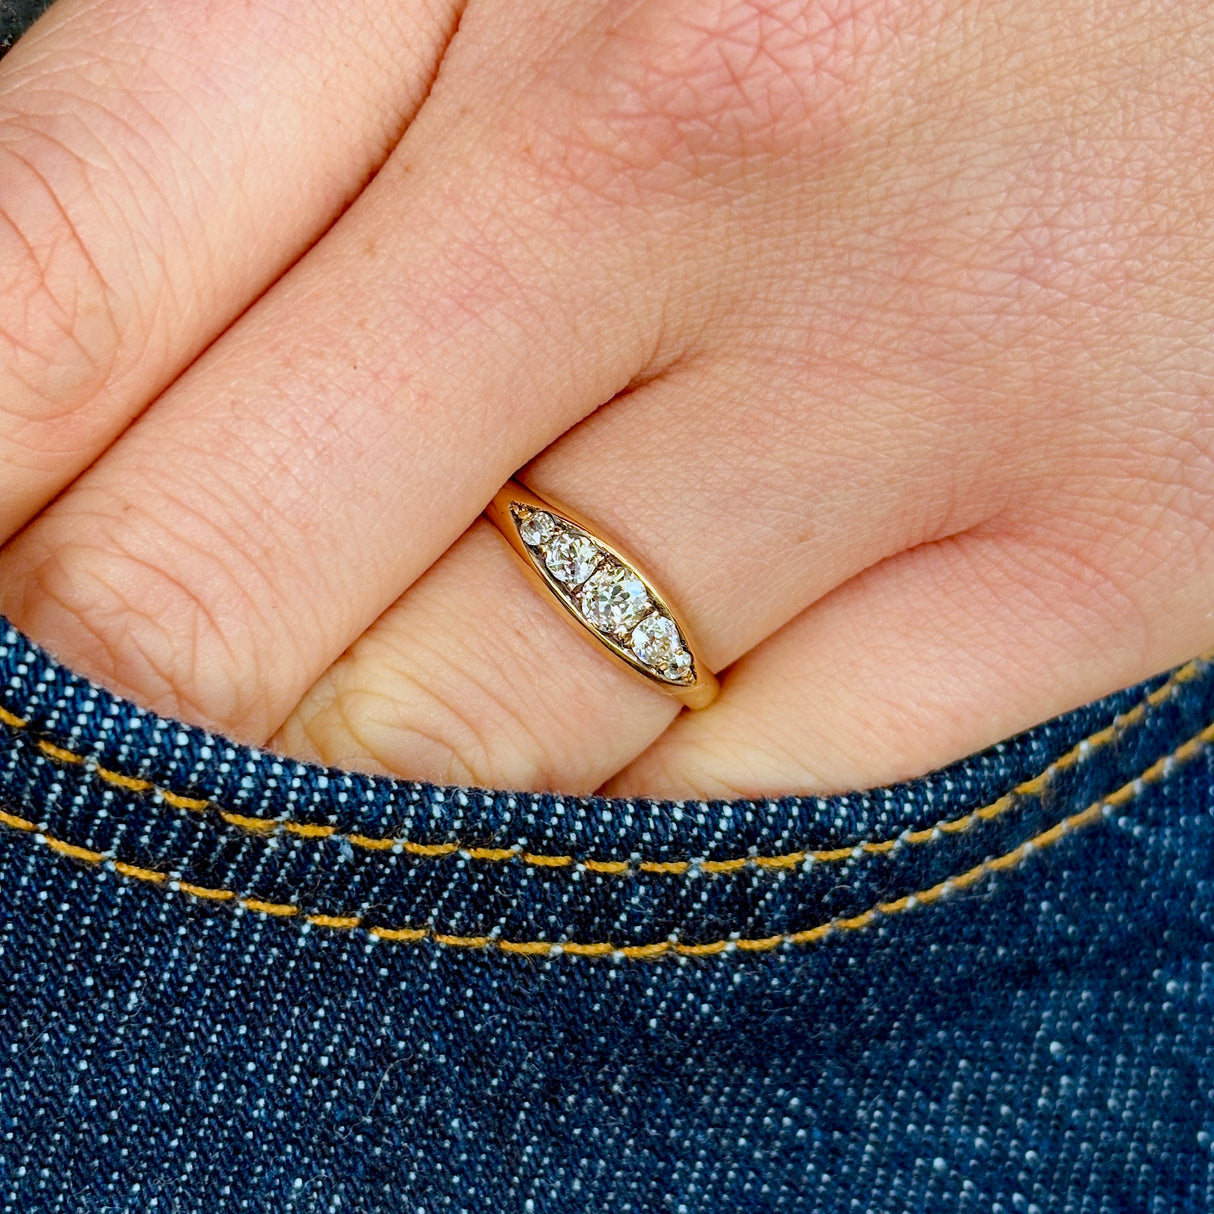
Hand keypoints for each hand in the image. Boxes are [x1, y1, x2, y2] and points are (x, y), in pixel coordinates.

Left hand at [0, 0, 1209, 797]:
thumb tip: (49, 424)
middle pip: (208, 586)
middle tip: (122, 677)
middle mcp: (701, 146)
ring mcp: (918, 379)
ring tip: (382, 685)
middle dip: (114, 685)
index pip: (49, 276)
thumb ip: (283, 152)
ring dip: (350, 776)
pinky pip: (725, 803)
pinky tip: (611, 723)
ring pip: (466, 740)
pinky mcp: (1094, 559)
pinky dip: (607, 808)